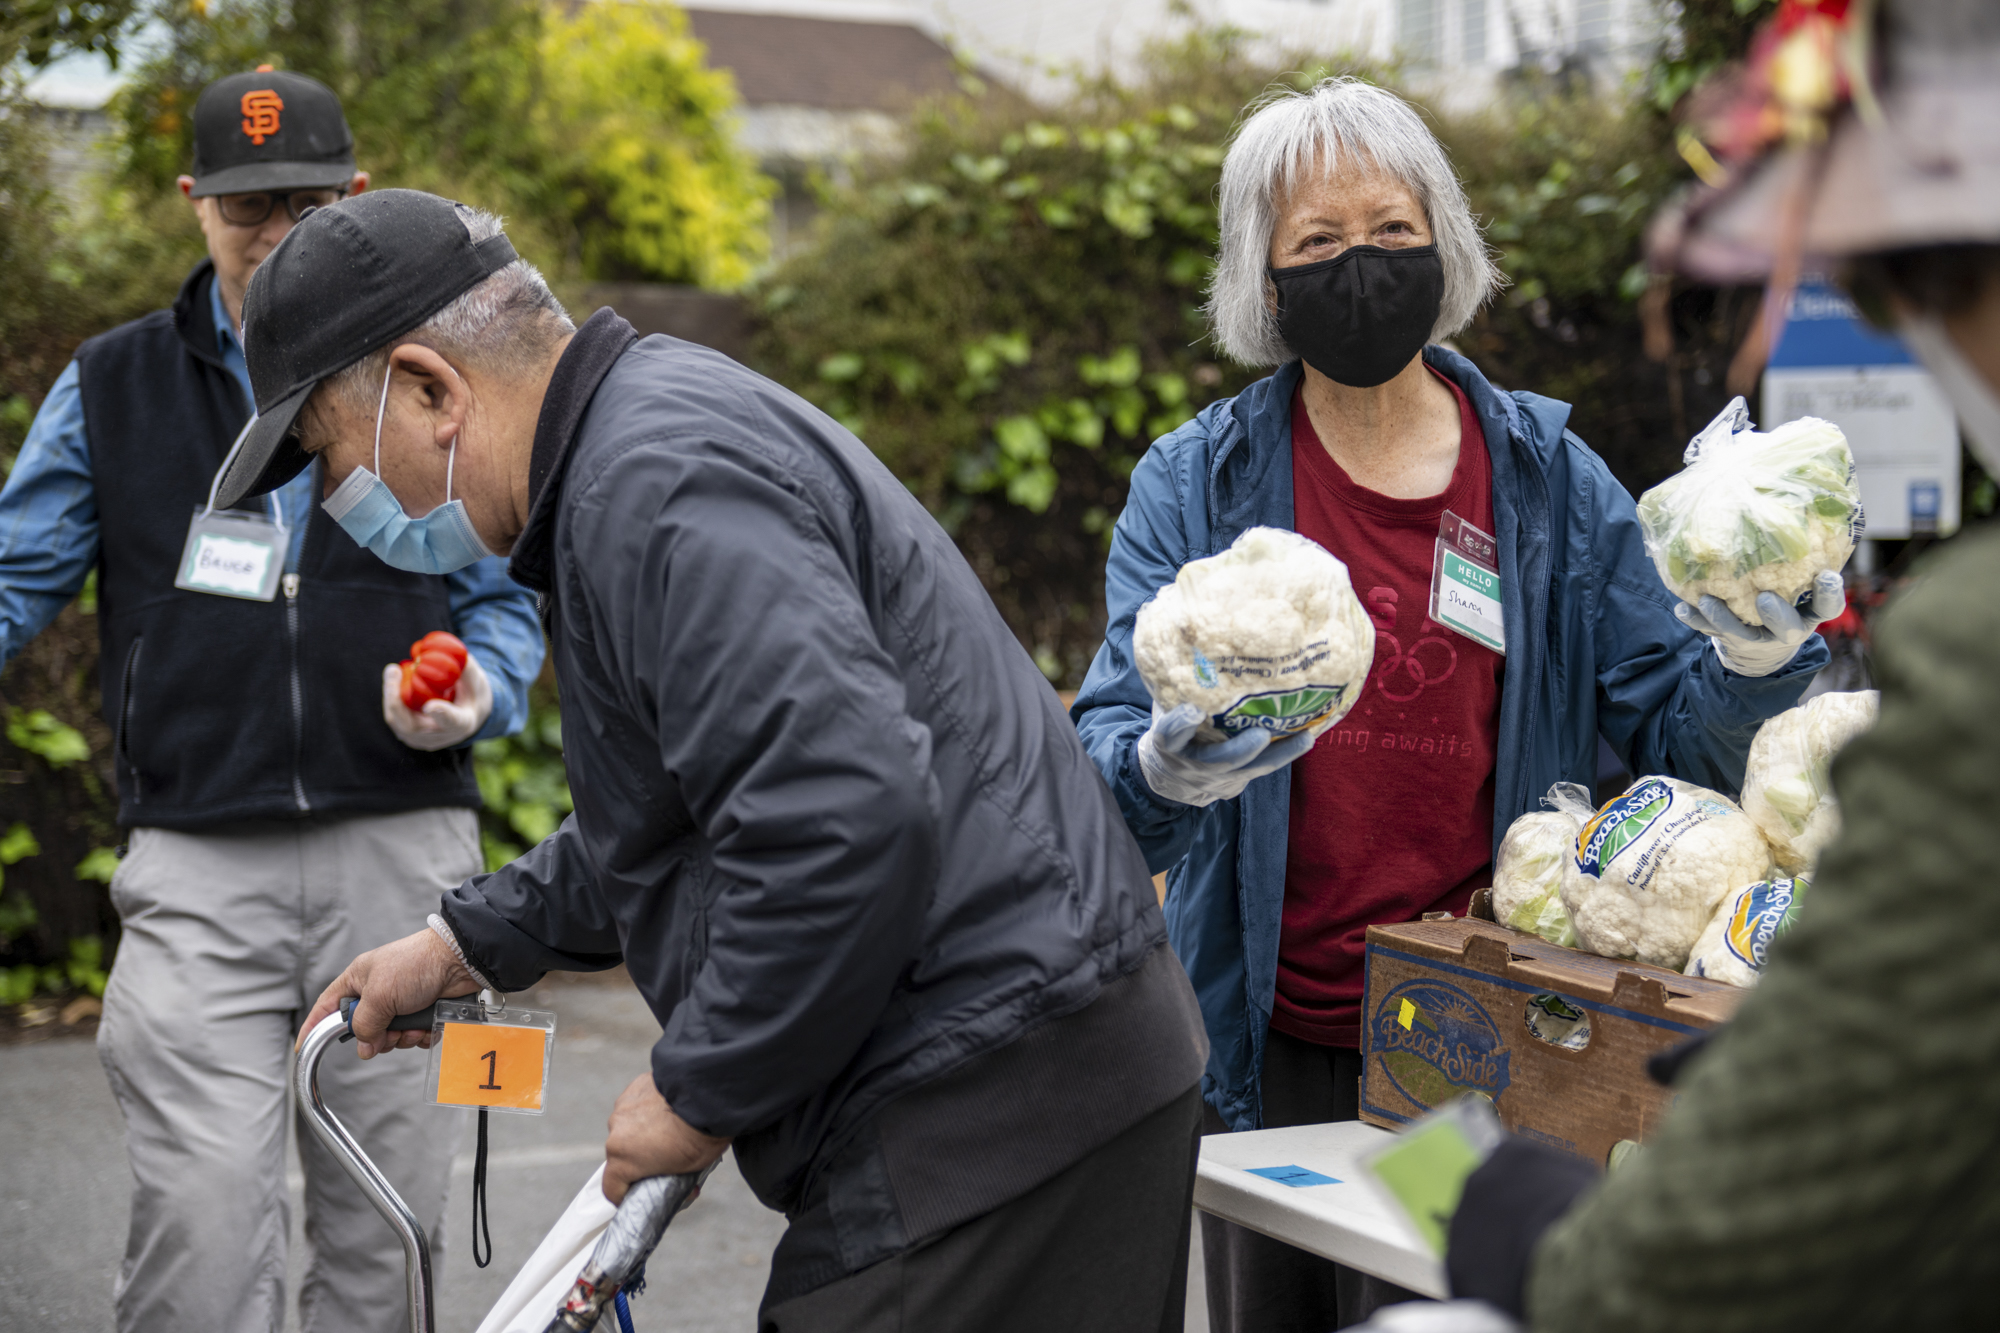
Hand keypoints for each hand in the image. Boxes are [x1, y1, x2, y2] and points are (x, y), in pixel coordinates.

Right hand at [297, 928, 480, 1057]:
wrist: (459, 961)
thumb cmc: (416, 964)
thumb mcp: (380, 994)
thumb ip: (364, 1023)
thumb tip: (364, 1048)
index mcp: (359, 980)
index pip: (328, 1007)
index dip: (315, 1027)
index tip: (303, 1048)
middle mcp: (378, 992)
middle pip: (363, 1029)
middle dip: (377, 1037)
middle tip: (389, 1032)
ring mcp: (401, 1003)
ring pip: (390, 1037)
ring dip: (402, 1038)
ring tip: (413, 1025)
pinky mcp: (422, 1012)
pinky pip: (414, 1037)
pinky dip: (420, 1036)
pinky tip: (427, 1025)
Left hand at [383, 652, 491, 750]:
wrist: (468, 719)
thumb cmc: (473, 696)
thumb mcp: (476, 680)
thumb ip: (463, 666)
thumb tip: (446, 648)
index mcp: (462, 723)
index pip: (451, 721)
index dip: (440, 714)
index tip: (430, 706)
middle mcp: (440, 736)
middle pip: (411, 726)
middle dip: (396, 700)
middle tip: (393, 670)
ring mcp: (423, 739)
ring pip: (398, 721)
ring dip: (390, 695)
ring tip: (392, 670)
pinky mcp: (410, 735)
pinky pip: (395, 718)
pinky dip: (392, 698)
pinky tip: (393, 679)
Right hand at [602, 1073, 731, 1204]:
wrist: (708, 1097)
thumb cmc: (699, 1138)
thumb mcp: (688, 1172)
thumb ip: (672, 1180)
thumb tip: (685, 1190)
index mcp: (622, 1158)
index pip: (611, 1187)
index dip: (624, 1195)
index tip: (637, 1193)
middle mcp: (616, 1131)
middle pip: (621, 1153)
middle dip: (639, 1158)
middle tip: (665, 1156)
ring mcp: (623, 1106)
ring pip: (628, 1126)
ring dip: (642, 1130)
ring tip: (670, 1127)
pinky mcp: (635, 1086)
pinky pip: (637, 1104)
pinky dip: (648, 1108)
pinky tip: (668, 1107)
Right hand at [1136, 702, 1315, 807]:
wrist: (1174, 776)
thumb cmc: (1174, 728)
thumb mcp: (1164, 710)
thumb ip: (1177, 687)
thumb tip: (1194, 640)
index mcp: (1168, 743)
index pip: (1169, 734)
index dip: (1180, 724)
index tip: (1194, 710)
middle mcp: (1192, 764)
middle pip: (1217, 761)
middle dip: (1240, 750)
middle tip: (1261, 735)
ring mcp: (1217, 776)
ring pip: (1250, 769)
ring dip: (1278, 754)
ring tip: (1304, 738)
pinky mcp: (1238, 779)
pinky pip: (1264, 768)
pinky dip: (1286, 753)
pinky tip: (1307, 737)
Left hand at [1674, 571, 1844, 677]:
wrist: (1762, 648)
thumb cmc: (1786, 600)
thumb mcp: (1800, 585)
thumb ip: (1799, 561)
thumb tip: (1787, 509)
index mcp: (1810, 612)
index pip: (1828, 606)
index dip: (1830, 594)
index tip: (1827, 575)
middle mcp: (1787, 629)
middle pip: (1788, 628)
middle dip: (1776, 614)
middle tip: (1763, 598)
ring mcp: (1757, 639)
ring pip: (1742, 634)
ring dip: (1724, 617)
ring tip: (1708, 599)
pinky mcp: (1730, 642)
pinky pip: (1710, 633)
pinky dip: (1696, 620)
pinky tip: (1682, 608)